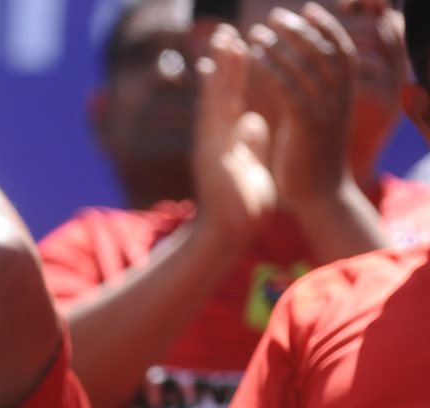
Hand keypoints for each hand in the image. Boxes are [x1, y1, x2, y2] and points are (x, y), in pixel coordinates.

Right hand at [191, 24, 275, 244]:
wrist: (227, 233)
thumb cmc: (242, 205)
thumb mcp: (251, 165)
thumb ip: (251, 141)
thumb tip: (256, 120)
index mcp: (226, 140)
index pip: (230, 100)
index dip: (234, 73)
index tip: (236, 46)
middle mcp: (214, 138)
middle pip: (219, 92)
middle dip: (223, 62)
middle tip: (224, 31)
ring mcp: (211, 144)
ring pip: (215, 98)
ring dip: (218, 69)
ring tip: (222, 41)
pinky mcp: (212, 152)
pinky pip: (214, 117)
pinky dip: (214, 93)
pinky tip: (214, 72)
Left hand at [247, 4, 357, 205]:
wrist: (319, 196)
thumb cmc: (312, 159)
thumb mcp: (315, 121)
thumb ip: (309, 96)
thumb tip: (297, 74)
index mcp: (344, 96)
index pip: (340, 50)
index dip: (325, 27)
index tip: (307, 9)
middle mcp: (339, 99)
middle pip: (324, 51)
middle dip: (300, 29)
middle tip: (276, 15)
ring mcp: (325, 111)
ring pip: (306, 66)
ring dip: (281, 45)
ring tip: (257, 33)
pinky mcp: (307, 125)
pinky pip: (290, 88)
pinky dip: (274, 69)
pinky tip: (256, 58)